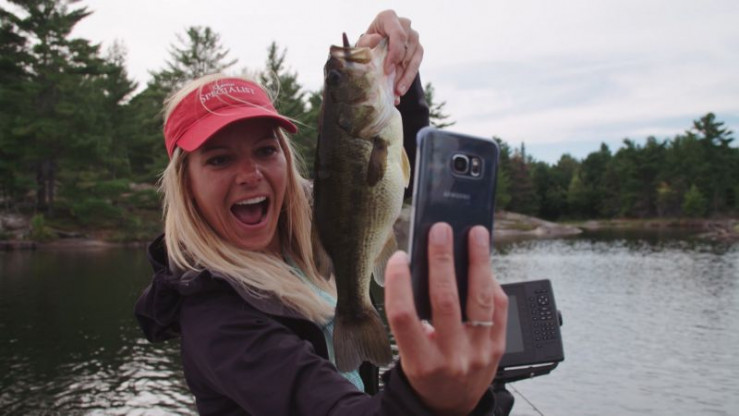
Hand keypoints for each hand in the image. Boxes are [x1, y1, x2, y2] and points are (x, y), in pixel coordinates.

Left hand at [357, 9, 422, 104]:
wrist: (374, 48)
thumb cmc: (367, 44)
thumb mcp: (363, 43)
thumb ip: (367, 42)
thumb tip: (377, 42)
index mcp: (389, 18)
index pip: (398, 34)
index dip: (395, 53)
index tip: (388, 70)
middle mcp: (405, 24)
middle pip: (407, 48)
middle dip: (399, 70)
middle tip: (392, 87)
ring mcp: (414, 36)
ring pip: (413, 58)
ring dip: (405, 78)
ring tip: (397, 93)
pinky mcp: (418, 49)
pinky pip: (416, 65)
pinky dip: (408, 79)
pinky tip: (401, 91)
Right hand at [384, 223, 507, 415]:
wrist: (453, 405)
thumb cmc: (427, 372)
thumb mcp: (411, 352)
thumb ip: (414, 317)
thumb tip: (422, 267)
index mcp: (419, 361)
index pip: (404, 317)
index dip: (399, 283)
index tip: (399, 257)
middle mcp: (451, 358)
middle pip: (445, 301)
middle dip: (442, 260)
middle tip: (440, 230)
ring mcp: (479, 353)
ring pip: (480, 299)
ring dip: (478, 261)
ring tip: (475, 234)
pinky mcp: (499, 347)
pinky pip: (500, 308)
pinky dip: (491, 281)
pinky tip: (484, 263)